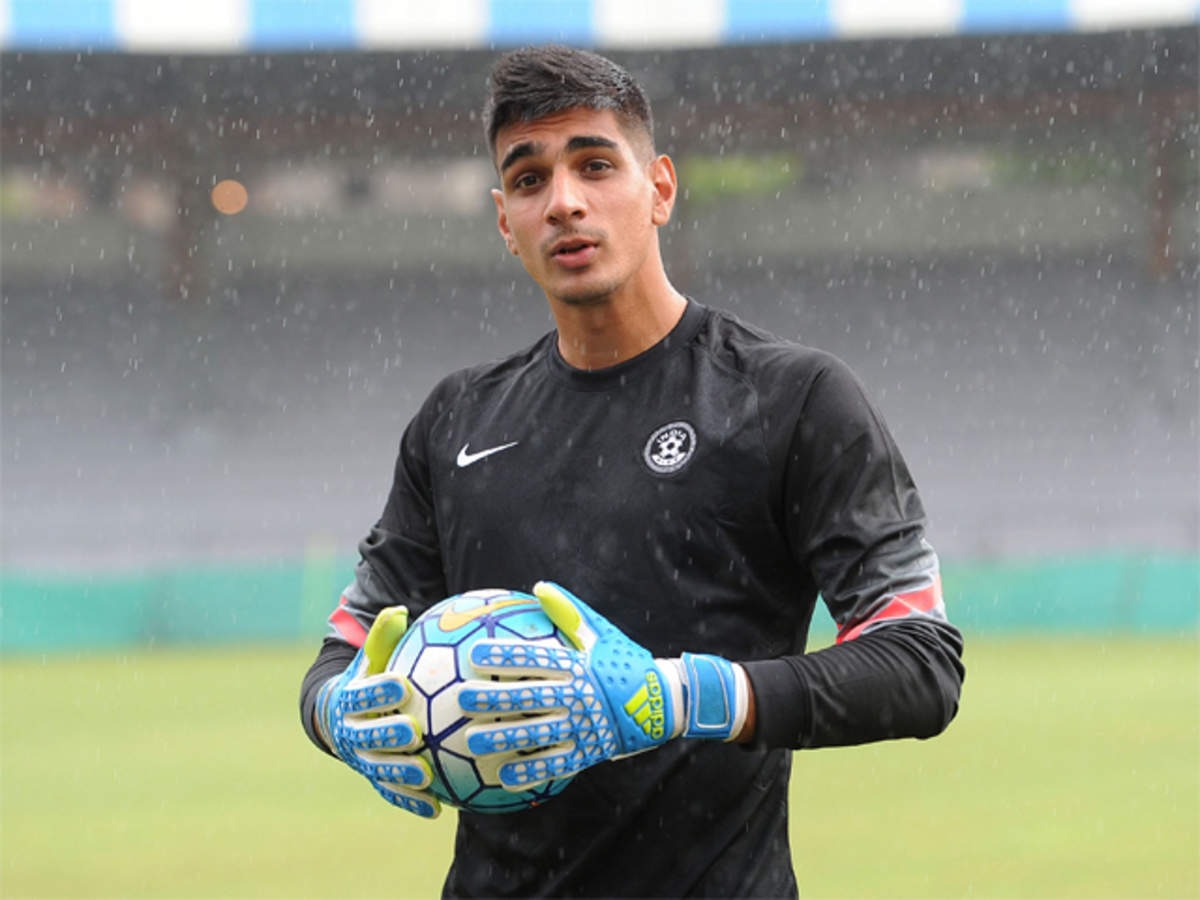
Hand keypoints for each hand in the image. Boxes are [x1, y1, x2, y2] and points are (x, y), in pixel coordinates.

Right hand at [315, 606, 440, 817]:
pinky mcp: (377, 780)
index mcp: (351, 699)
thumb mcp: (373, 658)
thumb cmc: (370, 679)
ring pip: (379, 769)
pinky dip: (412, 803)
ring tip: (425, 774)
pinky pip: (392, 795)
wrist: (342, 718)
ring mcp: (363, 759)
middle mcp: (353, 733)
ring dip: (400, 774)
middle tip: (414, 732)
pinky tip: (437, 809)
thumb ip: (384, 638)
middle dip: (388, 735)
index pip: (361, 695)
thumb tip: (399, 609)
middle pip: (367, 735)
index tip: (401, 686)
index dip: (378, 691)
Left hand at [459, 581, 750, 787]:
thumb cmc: (625, 663)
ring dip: (502, 737)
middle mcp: (578, 696)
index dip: (505, 654)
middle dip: (494, 697)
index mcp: (578, 665)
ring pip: (536, 733)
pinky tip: (503, 776)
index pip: (536, 657)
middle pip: (529, 696)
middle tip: (461, 698)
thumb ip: (569, 612)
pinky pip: (555, 764)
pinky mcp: (588, 753)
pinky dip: (530, 771)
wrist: (664, 703)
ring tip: (470, 741)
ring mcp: (583, 727)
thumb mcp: (602, 634)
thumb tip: (539, 586)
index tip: (474, 652)